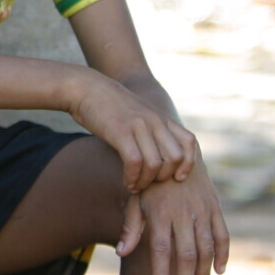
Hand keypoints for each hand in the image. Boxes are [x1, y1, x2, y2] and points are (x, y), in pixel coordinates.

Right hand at [66, 70, 196, 190]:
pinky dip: (132, 178)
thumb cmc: (109, 105)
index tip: (178, 178)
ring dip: (146, 181)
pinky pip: (134, 162)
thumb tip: (159, 151)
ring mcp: (138, 125)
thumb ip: (152, 128)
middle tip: (150, 183)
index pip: (189, 142)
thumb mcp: (138, 113)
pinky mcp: (120, 132)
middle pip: (175, 158)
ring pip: (155, 164)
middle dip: (164, 177)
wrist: (85, 88)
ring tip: (135, 186)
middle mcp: (154, 121)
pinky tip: (126, 182)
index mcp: (161, 117)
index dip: (188, 164)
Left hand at [117, 160, 229, 274]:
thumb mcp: (136, 200)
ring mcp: (202, 210)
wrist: (175, 153)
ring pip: (206, 248)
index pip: (162, 249)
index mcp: (160, 212)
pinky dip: (223, 254)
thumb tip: (122, 252)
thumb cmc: (151, 182)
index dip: (162, 272)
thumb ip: (131, 227)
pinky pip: (222, 235)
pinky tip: (218, 271)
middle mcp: (183, 212)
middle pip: (186, 254)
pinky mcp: (215, 207)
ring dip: (202, 273)